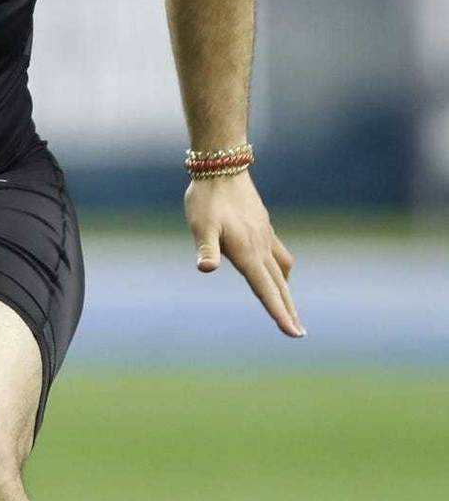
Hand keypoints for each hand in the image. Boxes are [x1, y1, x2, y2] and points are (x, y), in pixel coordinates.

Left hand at [185, 171, 305, 337]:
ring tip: (290, 309)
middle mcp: (261, 247)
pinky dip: (282, 271)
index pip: (266, 290)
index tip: (293, 333)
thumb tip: (206, 267)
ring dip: (287, 291)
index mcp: (247, 252)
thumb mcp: (201, 225)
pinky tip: (280, 274)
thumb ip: (206, 247)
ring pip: (281, 271)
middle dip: (288, 310)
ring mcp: (265, 237)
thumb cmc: (207, 199)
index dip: (279, 313)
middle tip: (299, 333)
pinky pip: (279, 255)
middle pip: (278, 285)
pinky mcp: (263, 228)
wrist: (222, 167)